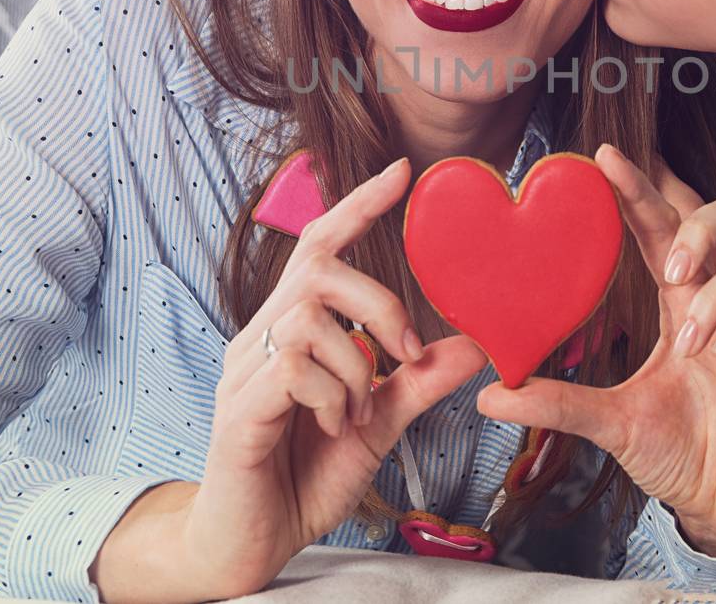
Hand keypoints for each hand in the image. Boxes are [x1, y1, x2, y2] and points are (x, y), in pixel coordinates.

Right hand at [179, 157, 488, 598]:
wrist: (253, 543)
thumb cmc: (306, 474)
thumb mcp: (379, 422)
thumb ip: (420, 382)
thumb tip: (476, 343)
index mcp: (294, 329)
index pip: (321, 246)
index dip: (359, 205)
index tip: (404, 172)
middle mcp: (262, 336)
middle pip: (317, 267)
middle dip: (377, 299)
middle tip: (405, 350)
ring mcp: (245, 370)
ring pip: (308, 318)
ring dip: (355, 365)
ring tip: (358, 412)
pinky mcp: (239, 409)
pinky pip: (292, 370)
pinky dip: (332, 397)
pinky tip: (335, 428)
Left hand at [476, 144, 715, 558]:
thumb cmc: (679, 454)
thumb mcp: (611, 423)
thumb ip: (558, 402)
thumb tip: (487, 393)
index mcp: (682, 302)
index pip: (663, 227)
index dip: (640, 190)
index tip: (604, 158)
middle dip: (704, 222)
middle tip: (672, 265)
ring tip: (692, 343)